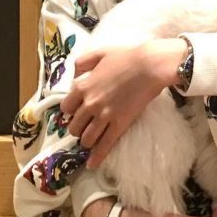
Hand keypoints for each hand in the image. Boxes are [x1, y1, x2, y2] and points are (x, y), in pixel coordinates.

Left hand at [61, 39, 188, 168]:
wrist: (150, 65)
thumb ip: (83, 62)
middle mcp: (89, 104)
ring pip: (86, 138)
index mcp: (83, 87)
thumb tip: (73, 74)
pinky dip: (97, 157)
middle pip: (74, 126)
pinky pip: (104, 145)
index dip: (70, 111)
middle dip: (78, 127)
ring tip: (91, 140)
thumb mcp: (101, 52)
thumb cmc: (128, 56)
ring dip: (87, 141)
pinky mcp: (119, 124)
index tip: (76, 111)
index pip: (66, 107)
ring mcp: (104, 116)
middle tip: (86, 126)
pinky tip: (92, 164)